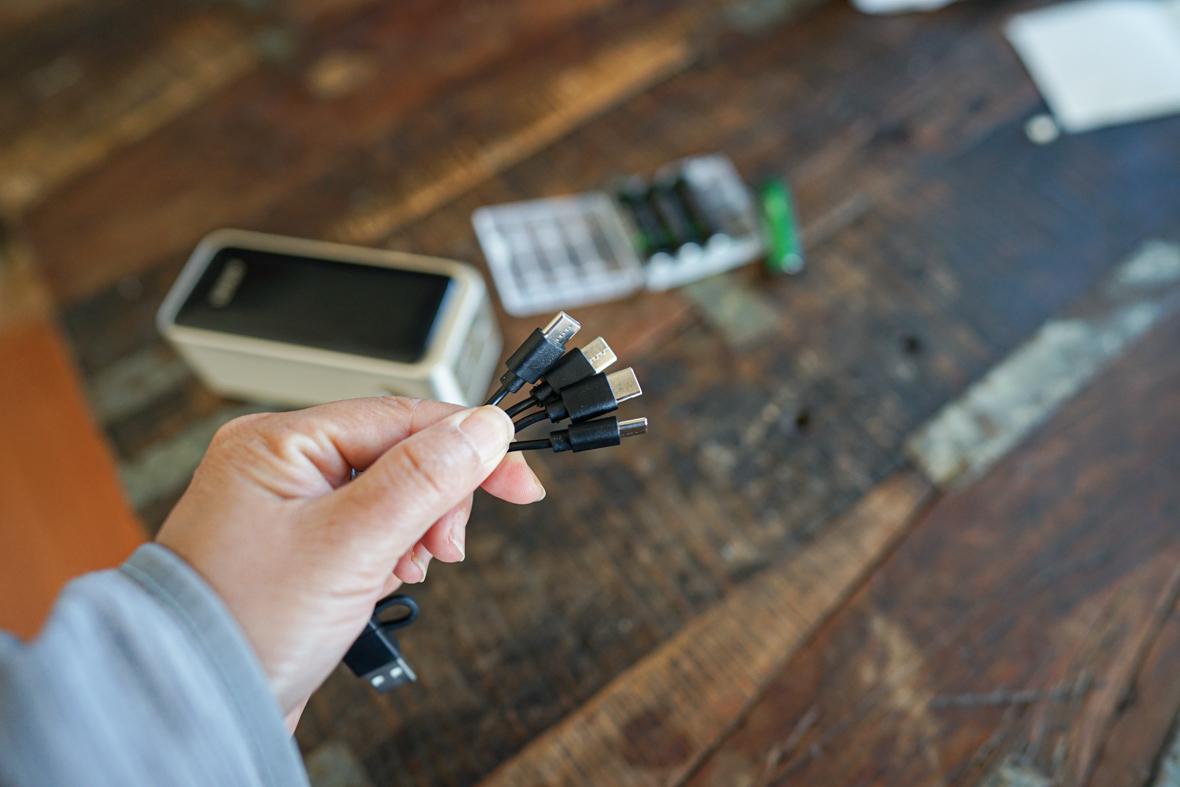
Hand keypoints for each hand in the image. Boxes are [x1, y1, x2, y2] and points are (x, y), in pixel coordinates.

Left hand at [155, 397, 544, 726]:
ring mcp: (289, 506)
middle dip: (436, 500)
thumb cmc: (246, 622)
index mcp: (281, 442)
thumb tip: (485, 426)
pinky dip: (390, 552)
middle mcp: (282, 464)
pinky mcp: (299, 546)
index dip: (469, 446)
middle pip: (400, 454)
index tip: (519, 479)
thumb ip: (424, 477)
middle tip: (443, 548)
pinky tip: (383, 580)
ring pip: (390, 494)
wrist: (194, 702)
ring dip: (414, 531)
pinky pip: (368, 528)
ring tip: (403, 571)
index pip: (402, 418)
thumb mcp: (351, 541)